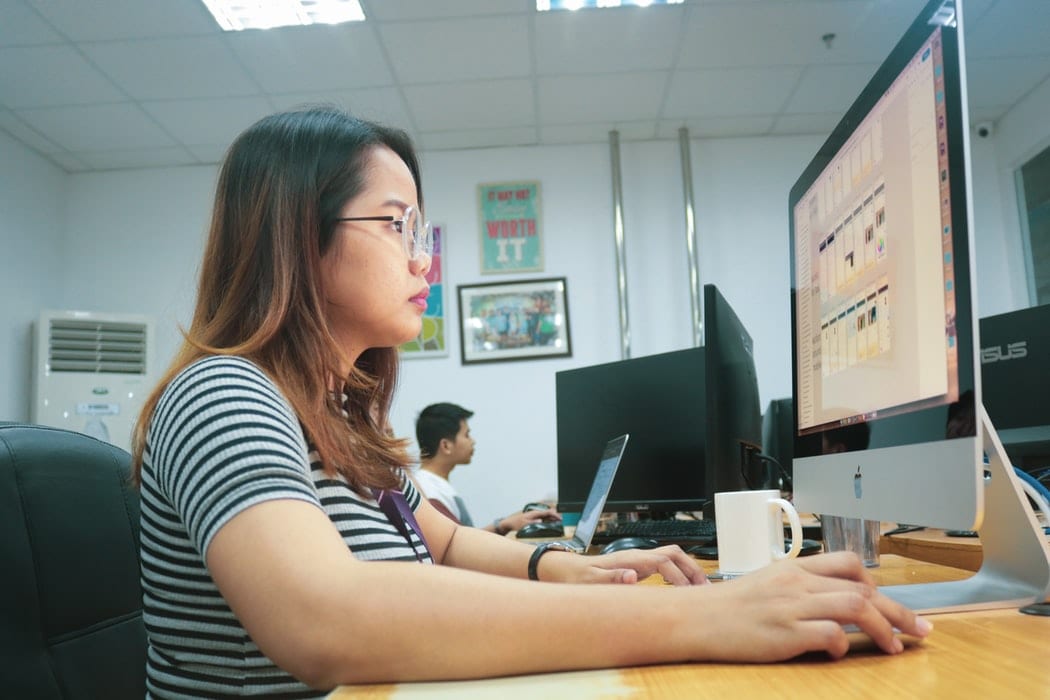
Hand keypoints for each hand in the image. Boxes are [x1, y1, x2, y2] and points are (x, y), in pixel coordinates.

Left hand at [501, 507, 561, 532]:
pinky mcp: (533, 519)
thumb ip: (533, 522)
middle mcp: (536, 514)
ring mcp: (534, 516)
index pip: (548, 512)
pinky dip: (548, 521)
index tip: (561, 519)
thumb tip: (541, 521)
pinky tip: (550, 524)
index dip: (555, 515)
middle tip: (562, 521)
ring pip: (546, 517)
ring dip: (552, 519)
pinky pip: (543, 519)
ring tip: (559, 523)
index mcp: (535, 513)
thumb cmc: (516, 523)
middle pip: (548, 514)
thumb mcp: (525, 524)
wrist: (509, 523)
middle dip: (555, 517)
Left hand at [573, 545, 708, 585]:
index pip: (664, 561)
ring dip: (688, 568)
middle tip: (705, 587)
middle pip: (674, 553)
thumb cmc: (580, 577)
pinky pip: (665, 565)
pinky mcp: (638, 566)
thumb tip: (632, 576)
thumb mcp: (591, 581)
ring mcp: (639, 560)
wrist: (569, 570)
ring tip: (700, 588)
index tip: (686, 594)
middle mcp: (638, 556)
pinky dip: (678, 573)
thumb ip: (611, 578)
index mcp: (631, 559)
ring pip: (671, 556)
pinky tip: (681, 588)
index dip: (678, 576)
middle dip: (692, 568)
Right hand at [696, 551, 931, 659]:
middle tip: (922, 630)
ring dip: (885, 629)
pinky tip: (840, 653)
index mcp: (794, 569)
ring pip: (856, 607)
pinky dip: (844, 645)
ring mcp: (792, 607)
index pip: (848, 563)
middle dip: (900, 612)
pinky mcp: (785, 634)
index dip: (876, 584)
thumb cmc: (728, 607)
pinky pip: (830, 635)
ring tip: (896, 647)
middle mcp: (797, 583)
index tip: (889, 604)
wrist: (695, 619)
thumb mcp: (767, 585)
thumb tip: (833, 601)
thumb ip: (799, 588)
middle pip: (863, 589)